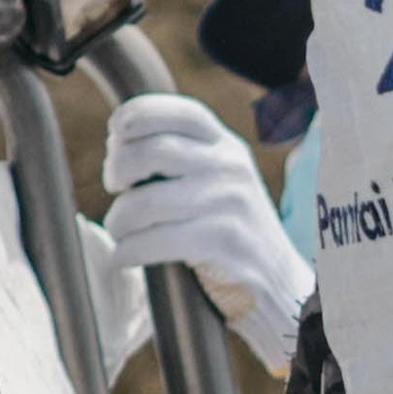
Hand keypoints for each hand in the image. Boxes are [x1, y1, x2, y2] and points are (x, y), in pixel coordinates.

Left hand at [101, 93, 311, 372]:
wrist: (280, 281)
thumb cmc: (231, 226)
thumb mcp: (219, 178)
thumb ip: (182, 157)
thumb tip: (119, 146)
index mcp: (228, 145)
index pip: (183, 112)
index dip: (141, 113)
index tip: (114, 130)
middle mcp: (230, 168)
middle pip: (155, 150)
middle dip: (119, 166)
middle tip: (113, 185)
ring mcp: (229, 204)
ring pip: (148, 201)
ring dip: (118, 218)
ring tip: (117, 229)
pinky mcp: (223, 243)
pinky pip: (157, 241)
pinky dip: (128, 250)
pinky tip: (121, 257)